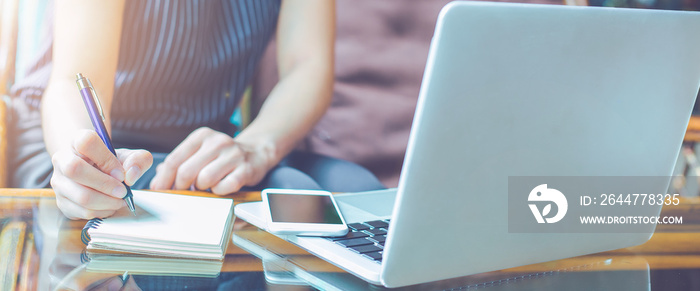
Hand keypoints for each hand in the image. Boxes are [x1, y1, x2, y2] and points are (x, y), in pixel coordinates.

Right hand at [50, 130, 152, 219]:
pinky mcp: (61, 202)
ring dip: (107, 201)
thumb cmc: (111, 163)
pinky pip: (83, 211)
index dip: (106, 159)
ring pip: (81, 195)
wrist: (95, 172)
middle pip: (75, 169)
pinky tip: (110, 205)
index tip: (121, 173)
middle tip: (123, 191)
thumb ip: (138, 160)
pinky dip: (102, 211)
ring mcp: (59, 182)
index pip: (86, 142)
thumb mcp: (128, 157)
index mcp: (76, 141)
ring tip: (120, 199)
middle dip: (105, 184)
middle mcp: (62, 159)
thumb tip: (130, 175)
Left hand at [150, 127, 275, 194]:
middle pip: (186, 171)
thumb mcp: (200, 152)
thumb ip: (179, 164)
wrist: (256, 152)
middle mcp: (217, 142)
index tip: (159, 190)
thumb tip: (157, 181)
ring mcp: (233, 155)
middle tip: (183, 192)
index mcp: (202, 136)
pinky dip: (219, 191)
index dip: (164, 178)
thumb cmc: (223, 156)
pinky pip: (224, 187)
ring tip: (207, 186)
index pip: (174, 159)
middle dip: (181, 187)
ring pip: (205, 179)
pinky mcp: (246, 169)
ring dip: (202, 188)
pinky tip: (221, 187)